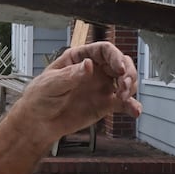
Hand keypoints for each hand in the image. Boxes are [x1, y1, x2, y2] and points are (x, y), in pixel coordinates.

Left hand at [15, 41, 141, 139]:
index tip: (120, 70)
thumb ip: (71, 75)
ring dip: (131, 87)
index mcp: (80, 58)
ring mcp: (101, 86)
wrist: (39, 122)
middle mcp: (95, 69)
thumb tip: (89, 64)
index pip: (104, 50)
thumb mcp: (51, 84)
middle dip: (128, 73)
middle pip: (120, 63)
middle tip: (125, 86)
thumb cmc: (40, 97)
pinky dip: (132, 106)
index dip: (116, 57)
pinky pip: (123, 102)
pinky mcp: (105, 104)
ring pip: (126, 81)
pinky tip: (135, 111)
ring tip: (125, 98)